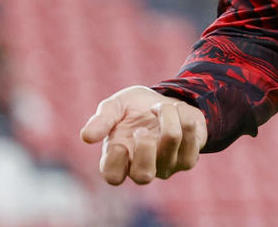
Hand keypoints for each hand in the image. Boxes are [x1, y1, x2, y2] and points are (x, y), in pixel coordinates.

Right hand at [80, 86, 207, 185]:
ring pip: (171, 141)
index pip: (113, 176)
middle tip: (142, 128)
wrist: (168, 101)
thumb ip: (102, 119)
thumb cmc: (135, 108)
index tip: (119, 138)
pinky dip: (184, 114)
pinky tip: (178, 113)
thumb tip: (86, 137)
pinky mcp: (188, 159)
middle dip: (145, 145)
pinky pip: (191, 135)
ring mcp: (167, 167)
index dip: (115, 158)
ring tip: (161, 107)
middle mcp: (142, 170)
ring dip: (167, 114)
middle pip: (144, 176)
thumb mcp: (116, 106)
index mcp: (118, 160)